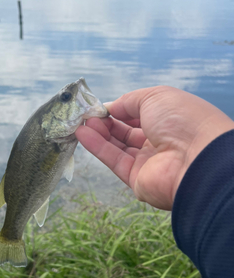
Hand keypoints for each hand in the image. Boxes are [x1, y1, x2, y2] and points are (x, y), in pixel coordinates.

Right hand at [76, 86, 233, 209]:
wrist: (196, 159)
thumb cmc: (181, 120)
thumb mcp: (154, 97)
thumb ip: (129, 101)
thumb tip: (111, 107)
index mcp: (169, 120)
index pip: (139, 115)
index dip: (120, 109)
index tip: (100, 106)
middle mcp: (160, 142)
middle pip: (126, 131)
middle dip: (106, 122)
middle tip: (87, 114)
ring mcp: (148, 162)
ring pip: (118, 146)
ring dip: (99, 133)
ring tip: (81, 123)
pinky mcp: (136, 179)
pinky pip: (114, 160)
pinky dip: (97, 147)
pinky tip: (83, 134)